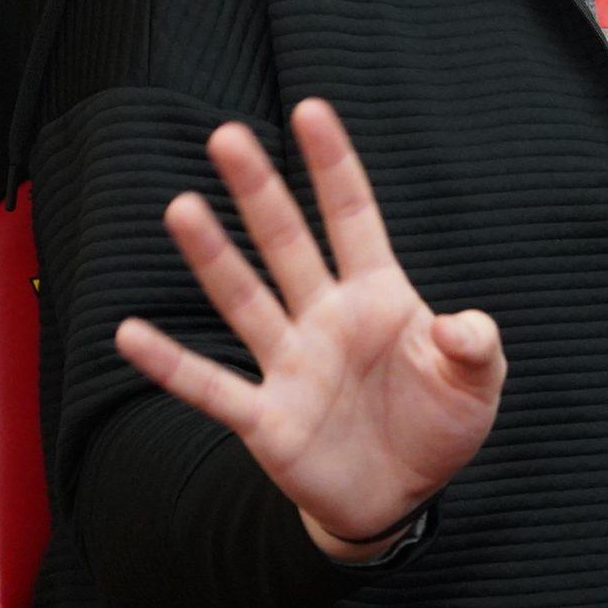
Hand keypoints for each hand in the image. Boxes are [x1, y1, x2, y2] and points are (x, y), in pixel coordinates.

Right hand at [114, 98, 505, 561]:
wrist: (402, 497)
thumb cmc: (439, 424)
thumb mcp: (477, 382)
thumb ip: (474, 346)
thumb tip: (459, 326)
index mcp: (379, 296)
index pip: (353, 216)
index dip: (333, 166)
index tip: (311, 110)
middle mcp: (325, 317)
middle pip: (287, 243)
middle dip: (260, 191)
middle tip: (228, 136)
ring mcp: (291, 364)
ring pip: (245, 300)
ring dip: (213, 257)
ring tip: (181, 208)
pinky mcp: (266, 419)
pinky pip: (211, 387)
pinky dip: (171, 365)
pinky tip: (130, 333)